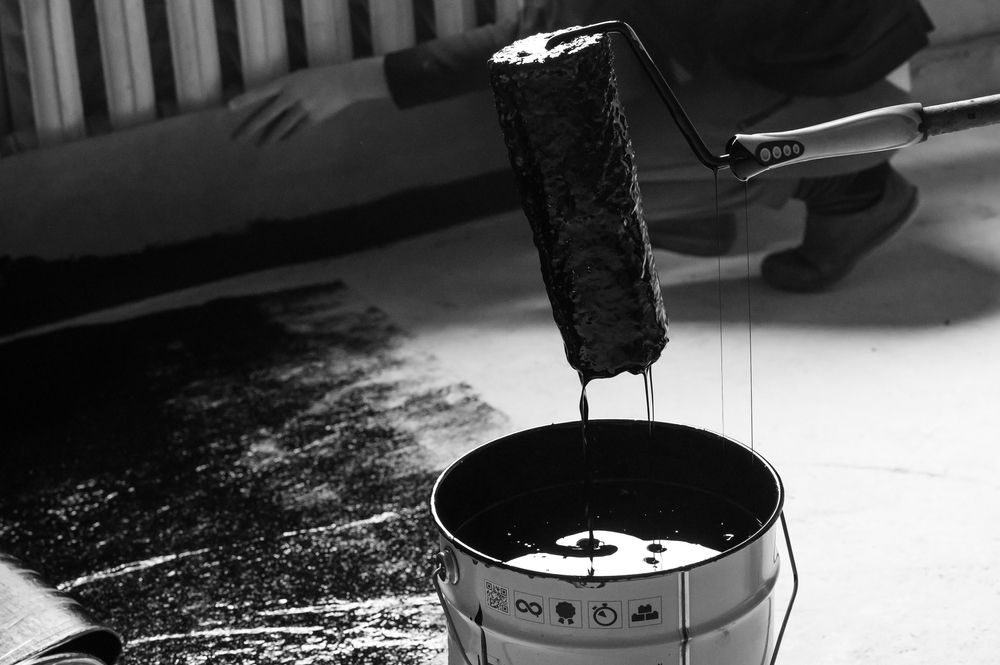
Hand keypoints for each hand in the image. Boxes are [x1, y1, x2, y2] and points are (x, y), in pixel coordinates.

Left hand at [229, 56, 388, 144]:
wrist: (346, 82)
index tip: (229, 107)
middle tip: (238, 138)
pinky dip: (288, 136)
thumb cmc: (321, 78)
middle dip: (251, 127)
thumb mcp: (300, 77)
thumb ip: (286, 90)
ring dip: (270, 137)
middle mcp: (292, 95)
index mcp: (287, 82)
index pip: (260, 92)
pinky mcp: (314, 118)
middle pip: (266, 114)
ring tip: (260, 146)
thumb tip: (272, 108)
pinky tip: (281, 141)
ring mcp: (303, 108)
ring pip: (281, 127)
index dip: (244, 100)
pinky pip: (297, 130)